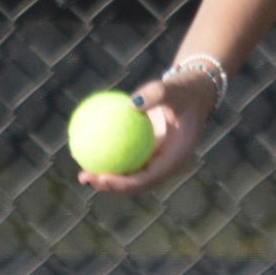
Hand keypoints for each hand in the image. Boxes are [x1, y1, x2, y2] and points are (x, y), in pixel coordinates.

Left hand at [75, 74, 215, 193]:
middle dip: (110, 186)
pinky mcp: (148, 152)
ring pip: (129, 175)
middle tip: (86, 177)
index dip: (125, 183)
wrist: (194, 90)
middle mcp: (166, 164)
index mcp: (176, 158)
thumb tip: (132, 103)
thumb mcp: (175, 88)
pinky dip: (109, 158)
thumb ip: (157, 94)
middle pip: (135, 184)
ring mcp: (157, 160)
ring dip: (106, 178)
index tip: (103, 177)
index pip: (149, 178)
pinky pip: (126, 158)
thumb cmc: (185, 89)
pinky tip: (86, 151)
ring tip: (82, 173)